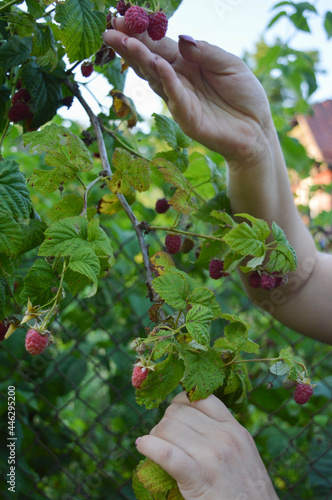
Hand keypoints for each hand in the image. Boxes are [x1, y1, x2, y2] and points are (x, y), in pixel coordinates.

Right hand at [103, 20, 274, 163]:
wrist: (256, 128)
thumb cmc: (244, 94)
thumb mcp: (230, 64)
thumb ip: (206, 51)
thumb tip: (182, 38)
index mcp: (186, 63)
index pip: (159, 44)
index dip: (142, 32)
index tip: (122, 17)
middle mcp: (178, 80)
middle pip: (149, 59)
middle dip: (129, 44)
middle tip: (109, 29)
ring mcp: (179, 99)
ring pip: (154, 76)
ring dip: (139, 59)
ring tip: (122, 42)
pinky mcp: (186, 117)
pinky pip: (174, 94)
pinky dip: (165, 78)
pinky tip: (156, 63)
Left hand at [135, 392, 278, 499]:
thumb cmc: (248, 492)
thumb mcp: (243, 453)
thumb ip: (222, 434)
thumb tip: (190, 421)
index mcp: (235, 429)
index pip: (199, 398)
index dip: (180, 404)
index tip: (174, 418)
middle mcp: (224, 437)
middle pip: (178, 412)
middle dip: (165, 423)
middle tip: (162, 439)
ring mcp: (212, 456)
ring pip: (168, 428)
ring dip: (155, 436)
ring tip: (155, 447)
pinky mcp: (198, 477)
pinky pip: (166, 453)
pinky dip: (149, 447)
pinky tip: (143, 446)